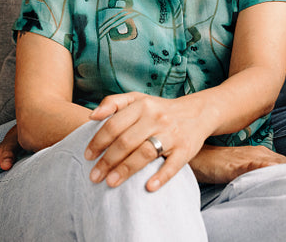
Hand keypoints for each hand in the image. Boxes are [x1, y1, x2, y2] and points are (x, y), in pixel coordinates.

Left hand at [84, 92, 211, 191]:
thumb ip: (113, 103)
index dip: (98, 142)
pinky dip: (161, 177)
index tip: (87, 156)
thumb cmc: (160, 110)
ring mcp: (172, 134)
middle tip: (94, 176)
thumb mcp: (138, 99)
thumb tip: (92, 116)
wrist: (198, 112)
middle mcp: (157, 118)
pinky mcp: (186, 149)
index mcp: (142, 105)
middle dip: (107, 161)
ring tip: (110, 183)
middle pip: (126, 141)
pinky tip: (148, 187)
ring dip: (126, 170)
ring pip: (145, 153)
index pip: (114, 125)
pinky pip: (173, 165)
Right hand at [189, 145, 285, 183]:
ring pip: (276, 163)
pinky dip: (270, 170)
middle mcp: (259, 153)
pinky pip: (258, 166)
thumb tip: (271, 185)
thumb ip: (257, 174)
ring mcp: (250, 157)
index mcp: (262, 154)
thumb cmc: (219, 165)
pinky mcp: (239, 164)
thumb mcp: (242, 170)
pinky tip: (279, 175)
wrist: (198, 159)